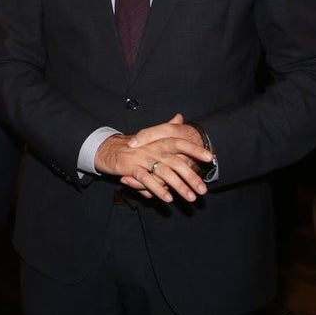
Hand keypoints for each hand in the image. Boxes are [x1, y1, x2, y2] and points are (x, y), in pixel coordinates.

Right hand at [95, 115, 212, 202]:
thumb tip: (180, 116)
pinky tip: (168, 198)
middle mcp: (152, 148)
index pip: (179, 142)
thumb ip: (167, 127)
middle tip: (203, 190)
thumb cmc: (132, 146)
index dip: (194, 149)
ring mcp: (141, 158)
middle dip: (191, 176)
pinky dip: (157, 189)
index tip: (210, 157)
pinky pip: (146, 179)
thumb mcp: (150, 137)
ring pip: (164, 173)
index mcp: (158, 140)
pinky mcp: (130, 168)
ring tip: (190, 198)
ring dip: (179, 186)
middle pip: (176, 161)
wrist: (106, 149)